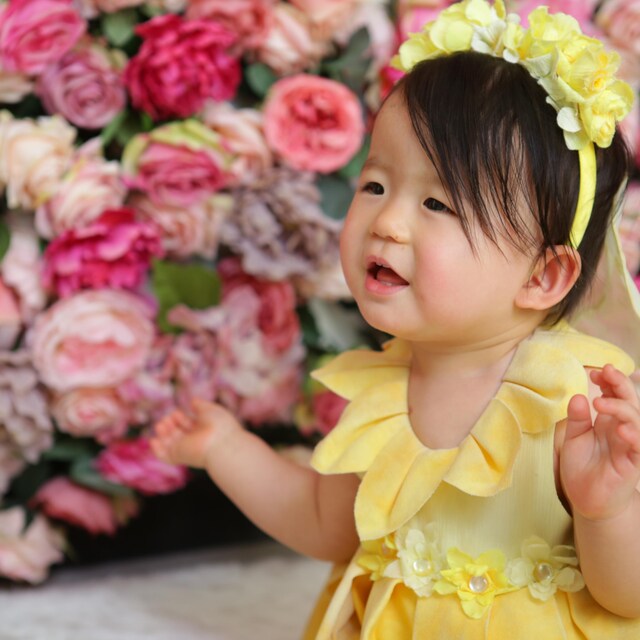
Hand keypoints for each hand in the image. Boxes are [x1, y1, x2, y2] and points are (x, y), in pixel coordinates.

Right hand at [150, 398, 240, 468]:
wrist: (221, 443)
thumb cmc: (219, 424)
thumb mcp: (210, 409)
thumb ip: (200, 405)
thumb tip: (192, 400)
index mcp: (202, 429)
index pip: (186, 424)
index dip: (179, 417)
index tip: (177, 412)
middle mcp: (194, 440)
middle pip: (176, 432)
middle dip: (169, 424)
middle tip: (168, 419)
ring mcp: (186, 449)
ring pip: (169, 442)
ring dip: (162, 434)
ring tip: (161, 425)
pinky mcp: (180, 456)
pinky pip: (165, 456)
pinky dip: (157, 451)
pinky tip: (154, 441)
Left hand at [560, 365, 639, 520]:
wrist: (586, 500)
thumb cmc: (582, 467)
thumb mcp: (574, 438)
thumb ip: (576, 419)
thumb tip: (577, 396)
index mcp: (608, 422)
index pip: (614, 396)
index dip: (608, 382)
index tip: (594, 373)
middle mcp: (622, 430)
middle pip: (629, 402)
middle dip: (619, 385)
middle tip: (606, 372)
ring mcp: (629, 446)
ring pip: (636, 421)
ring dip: (621, 408)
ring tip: (600, 402)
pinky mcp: (633, 464)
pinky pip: (639, 447)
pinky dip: (633, 436)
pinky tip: (622, 429)